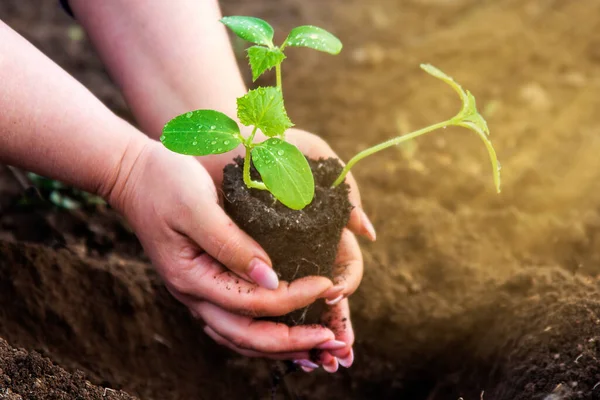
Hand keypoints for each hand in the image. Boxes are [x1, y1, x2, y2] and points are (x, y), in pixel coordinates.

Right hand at [107, 139, 348, 361]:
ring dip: (279, 346)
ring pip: (239, 338)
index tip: (327, 285)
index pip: (252, 302)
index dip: (294, 298)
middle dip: (292, 342)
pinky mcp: (202, 285)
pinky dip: (260, 335)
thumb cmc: (165, 181)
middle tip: (331, 341)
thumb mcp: (198, 207)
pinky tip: (283, 334)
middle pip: (246, 336)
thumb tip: (271, 277)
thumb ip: (231, 244)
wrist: (132, 174)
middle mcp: (192, 295)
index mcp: (191, 277)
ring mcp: (195, 294)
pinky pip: (232, 324)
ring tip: (315, 346)